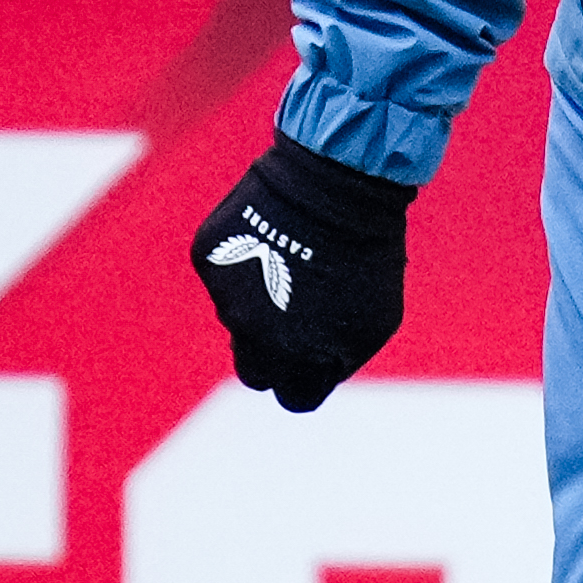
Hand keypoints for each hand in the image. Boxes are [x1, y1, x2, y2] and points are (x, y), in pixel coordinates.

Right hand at [185, 136, 412, 409]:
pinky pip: (225, 276)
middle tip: (300, 325)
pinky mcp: (209, 260)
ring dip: (265, 301)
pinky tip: (274, 236)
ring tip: (299, 263)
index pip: (294, 396)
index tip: (316, 366)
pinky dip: (246, 264)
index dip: (307, 382)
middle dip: (276, 357)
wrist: (334, 187)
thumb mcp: (373, 320)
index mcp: (300, 356)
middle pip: (257, 370)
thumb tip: (310, 372)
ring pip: (240, 318)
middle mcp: (254, 334)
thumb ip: (337, 357)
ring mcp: (227, 297)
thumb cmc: (367, 256)